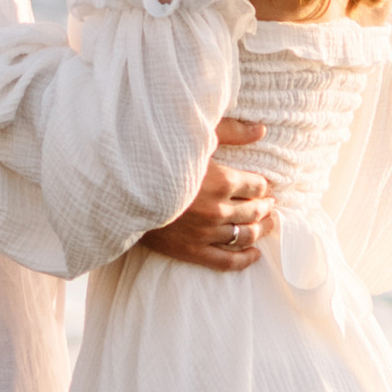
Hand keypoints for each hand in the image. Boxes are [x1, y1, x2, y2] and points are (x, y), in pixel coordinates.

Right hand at [137, 121, 274, 271]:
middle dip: (266, 207)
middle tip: (270, 205)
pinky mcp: (191, 251)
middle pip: (255, 211)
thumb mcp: (194, 136)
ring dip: (261, 230)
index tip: (264, 186)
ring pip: (246, 236)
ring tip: (267, 224)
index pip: (256, 187)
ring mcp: (206, 234)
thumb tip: (261, 130)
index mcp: (221, 181)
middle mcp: (218, 210)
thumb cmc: (157, 157)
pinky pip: (227, 261)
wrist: (120, 191)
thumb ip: (230, 131)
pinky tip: (255, 254)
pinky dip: (245, 260)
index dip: (263, 186)